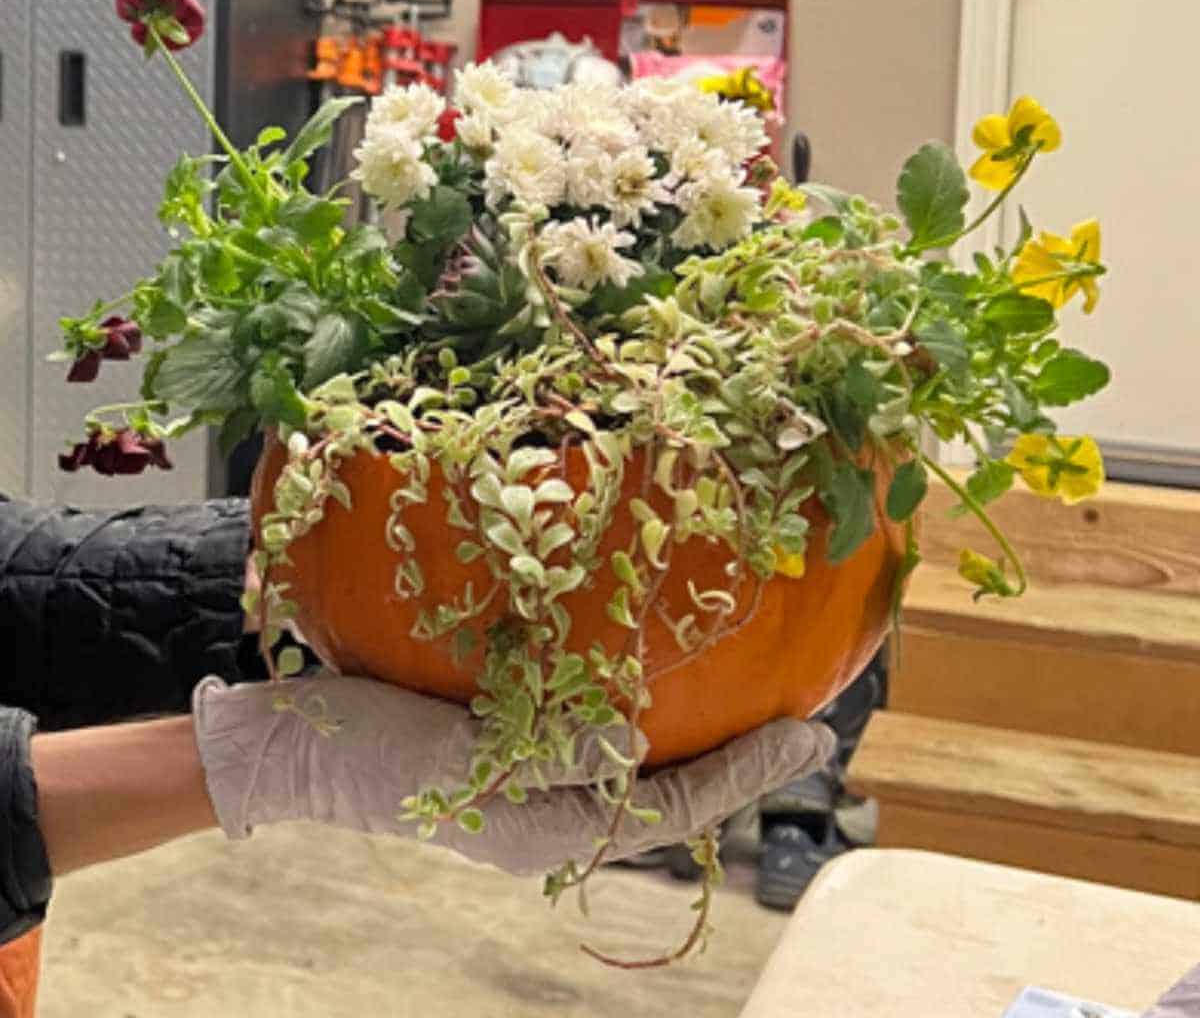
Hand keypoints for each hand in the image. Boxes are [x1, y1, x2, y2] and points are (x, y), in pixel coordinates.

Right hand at [192, 673, 834, 874]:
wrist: (296, 746)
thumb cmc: (372, 750)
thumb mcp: (463, 753)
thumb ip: (552, 753)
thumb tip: (637, 743)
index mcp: (548, 828)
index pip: (673, 804)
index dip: (747, 772)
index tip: (810, 736)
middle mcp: (553, 817)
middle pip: (670, 796)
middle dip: (741, 765)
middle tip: (809, 728)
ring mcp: (534, 789)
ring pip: (641, 774)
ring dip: (702, 744)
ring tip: (756, 712)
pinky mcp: (514, 755)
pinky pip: (598, 748)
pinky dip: (645, 726)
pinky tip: (661, 691)